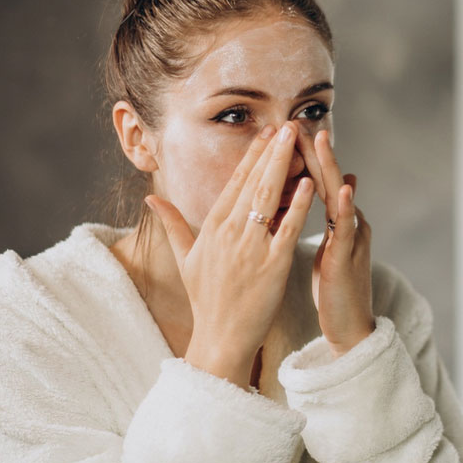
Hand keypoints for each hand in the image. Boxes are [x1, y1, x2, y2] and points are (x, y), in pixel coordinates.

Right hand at [146, 122, 315, 387]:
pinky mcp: (272, 265)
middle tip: (287, 124)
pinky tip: (309, 183)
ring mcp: (251, 248)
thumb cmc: (207, 299)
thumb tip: (152, 197)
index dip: (252, 155)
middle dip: (271, 150)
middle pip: (253, 182)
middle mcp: (229, 233)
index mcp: (211, 228)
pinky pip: (287, 229)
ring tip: (297, 140)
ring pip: (269, 198)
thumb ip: (173, 224)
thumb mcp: (186, 258)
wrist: (221, 338)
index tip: (266, 132)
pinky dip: (298, 205)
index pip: (234, 183)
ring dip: (284, 166)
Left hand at [297, 128, 375, 356]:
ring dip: (331, 167)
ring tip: (321, 140)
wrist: (351, 325)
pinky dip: (347, 207)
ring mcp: (351, 238)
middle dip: (314, 151)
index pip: (315, 181)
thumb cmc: (336, 287)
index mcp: (334, 220)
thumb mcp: (328, 247)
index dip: (301, 157)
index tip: (284, 132)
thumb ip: (326, 218)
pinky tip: (343, 189)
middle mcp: (346, 222)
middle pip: (328, 180)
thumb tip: (330, 189)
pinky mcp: (350, 258)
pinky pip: (347, 230)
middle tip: (299, 122)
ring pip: (340, 196)